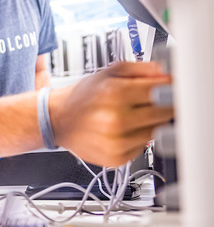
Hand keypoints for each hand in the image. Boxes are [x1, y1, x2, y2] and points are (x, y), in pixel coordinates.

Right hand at [51, 62, 173, 165]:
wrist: (56, 121)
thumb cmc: (82, 97)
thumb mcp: (108, 73)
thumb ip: (141, 69)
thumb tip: (167, 73)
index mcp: (115, 94)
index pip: (162, 90)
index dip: (169, 88)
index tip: (169, 88)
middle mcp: (116, 120)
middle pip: (164, 112)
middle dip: (163, 105)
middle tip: (152, 102)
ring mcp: (117, 142)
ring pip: (157, 131)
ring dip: (151, 123)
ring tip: (133, 116)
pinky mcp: (117, 158)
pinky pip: (144, 146)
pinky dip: (139, 138)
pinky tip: (125, 131)